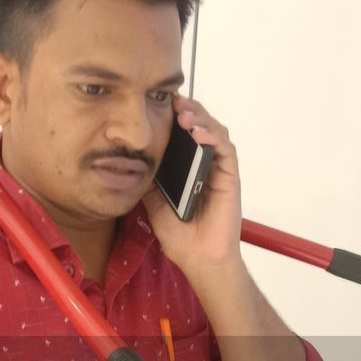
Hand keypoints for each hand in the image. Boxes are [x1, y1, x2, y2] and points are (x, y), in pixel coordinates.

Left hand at [142, 93, 242, 276]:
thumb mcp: (153, 203)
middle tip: (173, 102)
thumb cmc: (180, 236)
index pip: (185, 134)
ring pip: (216, 132)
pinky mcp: (230, 178)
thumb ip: (148, 181)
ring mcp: (219, 171)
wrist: (198, 259)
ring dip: (201, 118)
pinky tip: (198, 133)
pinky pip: (225, 150)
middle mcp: (205, 165)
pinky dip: (213, 137)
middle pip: (202, 126)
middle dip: (189, 110)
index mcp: (188, 169)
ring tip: (184, 114)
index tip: (161, 104)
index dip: (176, 116)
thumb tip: (130, 160)